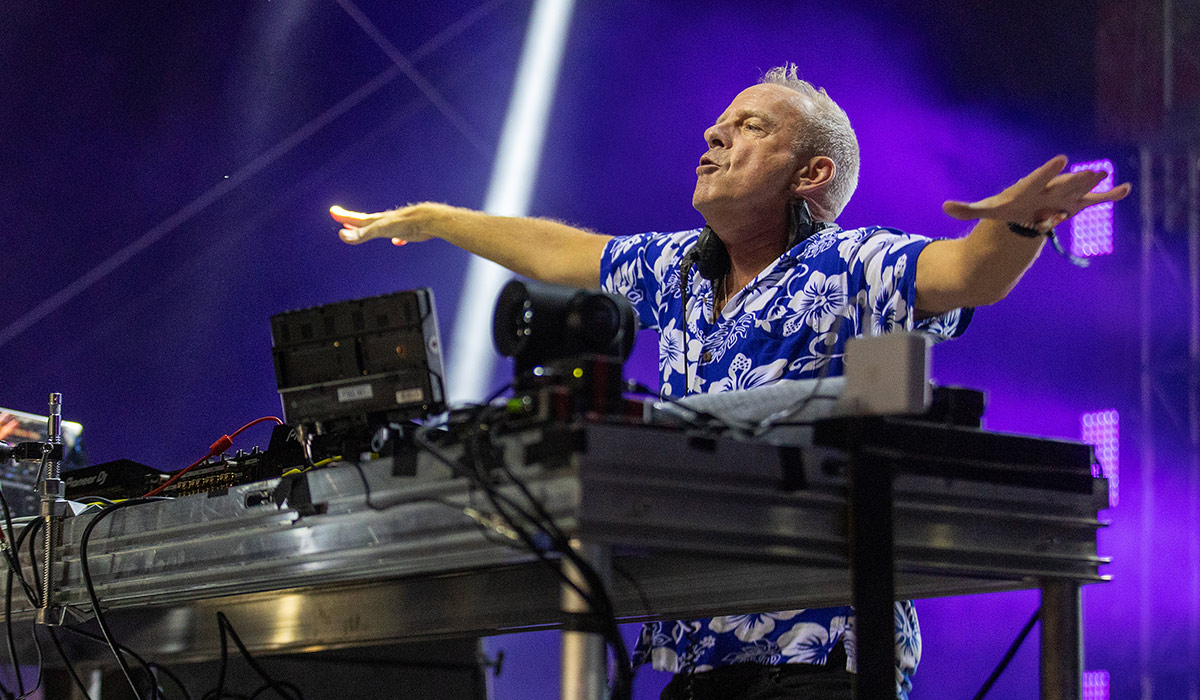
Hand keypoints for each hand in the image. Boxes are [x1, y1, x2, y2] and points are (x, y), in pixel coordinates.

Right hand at [330, 203, 441, 245]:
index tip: (333, 211)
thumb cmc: (405, 223)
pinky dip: (396, 238)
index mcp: (377, 221)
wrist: (428, 220)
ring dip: (373, 228)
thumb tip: (342, 235)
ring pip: (382, 226)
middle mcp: (386, 221)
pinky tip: (398, 241)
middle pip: (367, 222)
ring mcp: (398, 225)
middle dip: (354, 221)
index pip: (356, 219)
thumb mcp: (379, 229)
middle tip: (343, 219)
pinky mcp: (410, 231)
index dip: (344, 217)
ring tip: (368, 229)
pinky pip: (400, 234)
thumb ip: (362, 234)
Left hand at [942, 155, 1131, 230]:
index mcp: (1029, 188)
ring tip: (1105, 174)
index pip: (1038, 179)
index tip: (1062, 158)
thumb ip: (967, 209)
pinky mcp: (1075, 205)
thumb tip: (943, 207)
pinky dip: (1109, 197)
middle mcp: (1049, 189)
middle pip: (1062, 185)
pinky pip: (1095, 201)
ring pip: (1079, 190)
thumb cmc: (1006, 208)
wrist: (1024, 209)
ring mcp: (1064, 196)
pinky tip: (1127, 190)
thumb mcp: (986, 210)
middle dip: (1075, 179)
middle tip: (1089, 170)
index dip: (1049, 171)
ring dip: (1092, 183)